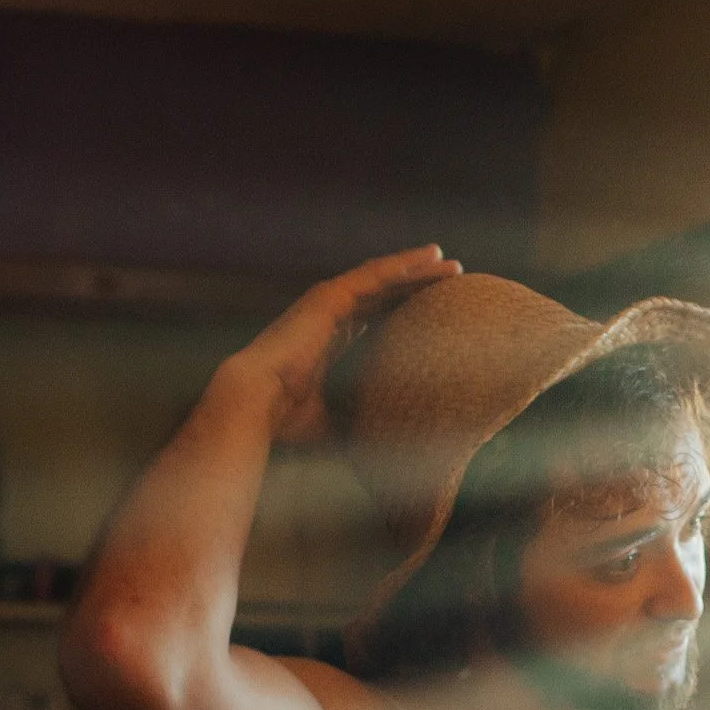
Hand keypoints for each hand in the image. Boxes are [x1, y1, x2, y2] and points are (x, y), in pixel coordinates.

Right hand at [220, 246, 460, 443]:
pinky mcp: (329, 297)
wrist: (255, 404)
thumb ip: (358, 423)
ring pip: (383, 277)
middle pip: (384, 292)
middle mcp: (329, 315)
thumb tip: (386, 451)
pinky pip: (374, 275)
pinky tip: (429, 258)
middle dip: (418, 283)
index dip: (405, 307)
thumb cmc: (286, 419)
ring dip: (417, 268)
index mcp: (330, 338)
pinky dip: (403, 265)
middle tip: (454, 279)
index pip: (376, 315)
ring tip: (450, 263)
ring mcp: (327, 302)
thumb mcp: (334, 420)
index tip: (437, 307)